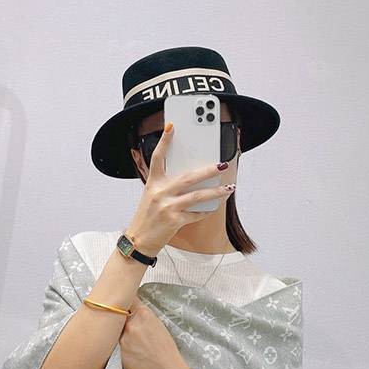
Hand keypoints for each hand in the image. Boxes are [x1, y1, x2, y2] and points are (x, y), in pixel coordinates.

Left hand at [118, 297, 184, 368]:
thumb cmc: (166, 349)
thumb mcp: (158, 324)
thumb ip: (141, 314)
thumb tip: (129, 308)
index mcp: (143, 314)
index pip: (127, 298)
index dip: (124, 300)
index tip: (122, 300)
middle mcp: (130, 324)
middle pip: (116, 313)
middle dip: (117, 315)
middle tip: (122, 320)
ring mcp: (122, 339)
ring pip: (113, 330)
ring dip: (116, 332)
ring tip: (131, 341)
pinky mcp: (116, 353)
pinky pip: (113, 345)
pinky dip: (117, 346)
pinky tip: (130, 352)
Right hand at [125, 122, 235, 256]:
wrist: (139, 241)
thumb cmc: (147, 217)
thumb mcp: (151, 196)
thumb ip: (166, 185)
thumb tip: (190, 178)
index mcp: (153, 184)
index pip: (158, 158)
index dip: (164, 142)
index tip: (172, 127)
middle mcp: (159, 193)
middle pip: (188, 177)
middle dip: (208, 170)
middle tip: (222, 165)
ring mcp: (168, 207)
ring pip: (197, 195)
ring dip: (216, 191)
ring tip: (228, 187)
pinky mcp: (174, 221)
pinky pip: (196, 213)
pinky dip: (206, 211)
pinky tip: (214, 207)